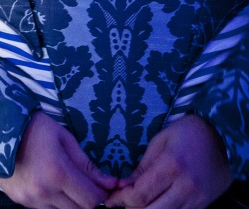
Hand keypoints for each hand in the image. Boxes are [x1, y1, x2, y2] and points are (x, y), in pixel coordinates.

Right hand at [0, 111, 118, 208]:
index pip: (91, 200)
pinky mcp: (19, 201)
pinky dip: (51, 201)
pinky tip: (46, 183)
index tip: (102, 185)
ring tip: (62, 181)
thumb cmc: (35, 127)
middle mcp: (44, 191)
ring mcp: (30, 199)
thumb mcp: (64, 138)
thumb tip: (112, 183)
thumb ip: (87, 164)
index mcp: (58, 172)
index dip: (100, 194)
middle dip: (85, 198)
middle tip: (82, 182)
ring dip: (67, 201)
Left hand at [103, 115, 230, 208]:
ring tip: (136, 204)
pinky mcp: (203, 206)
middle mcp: (184, 186)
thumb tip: (124, 186)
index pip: (140, 194)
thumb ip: (143, 166)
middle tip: (122, 203)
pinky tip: (156, 204)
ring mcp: (196, 199)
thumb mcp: (160, 141)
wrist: (224, 139)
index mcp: (170, 165)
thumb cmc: (187, 133)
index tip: (110, 199)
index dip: (121, 200)